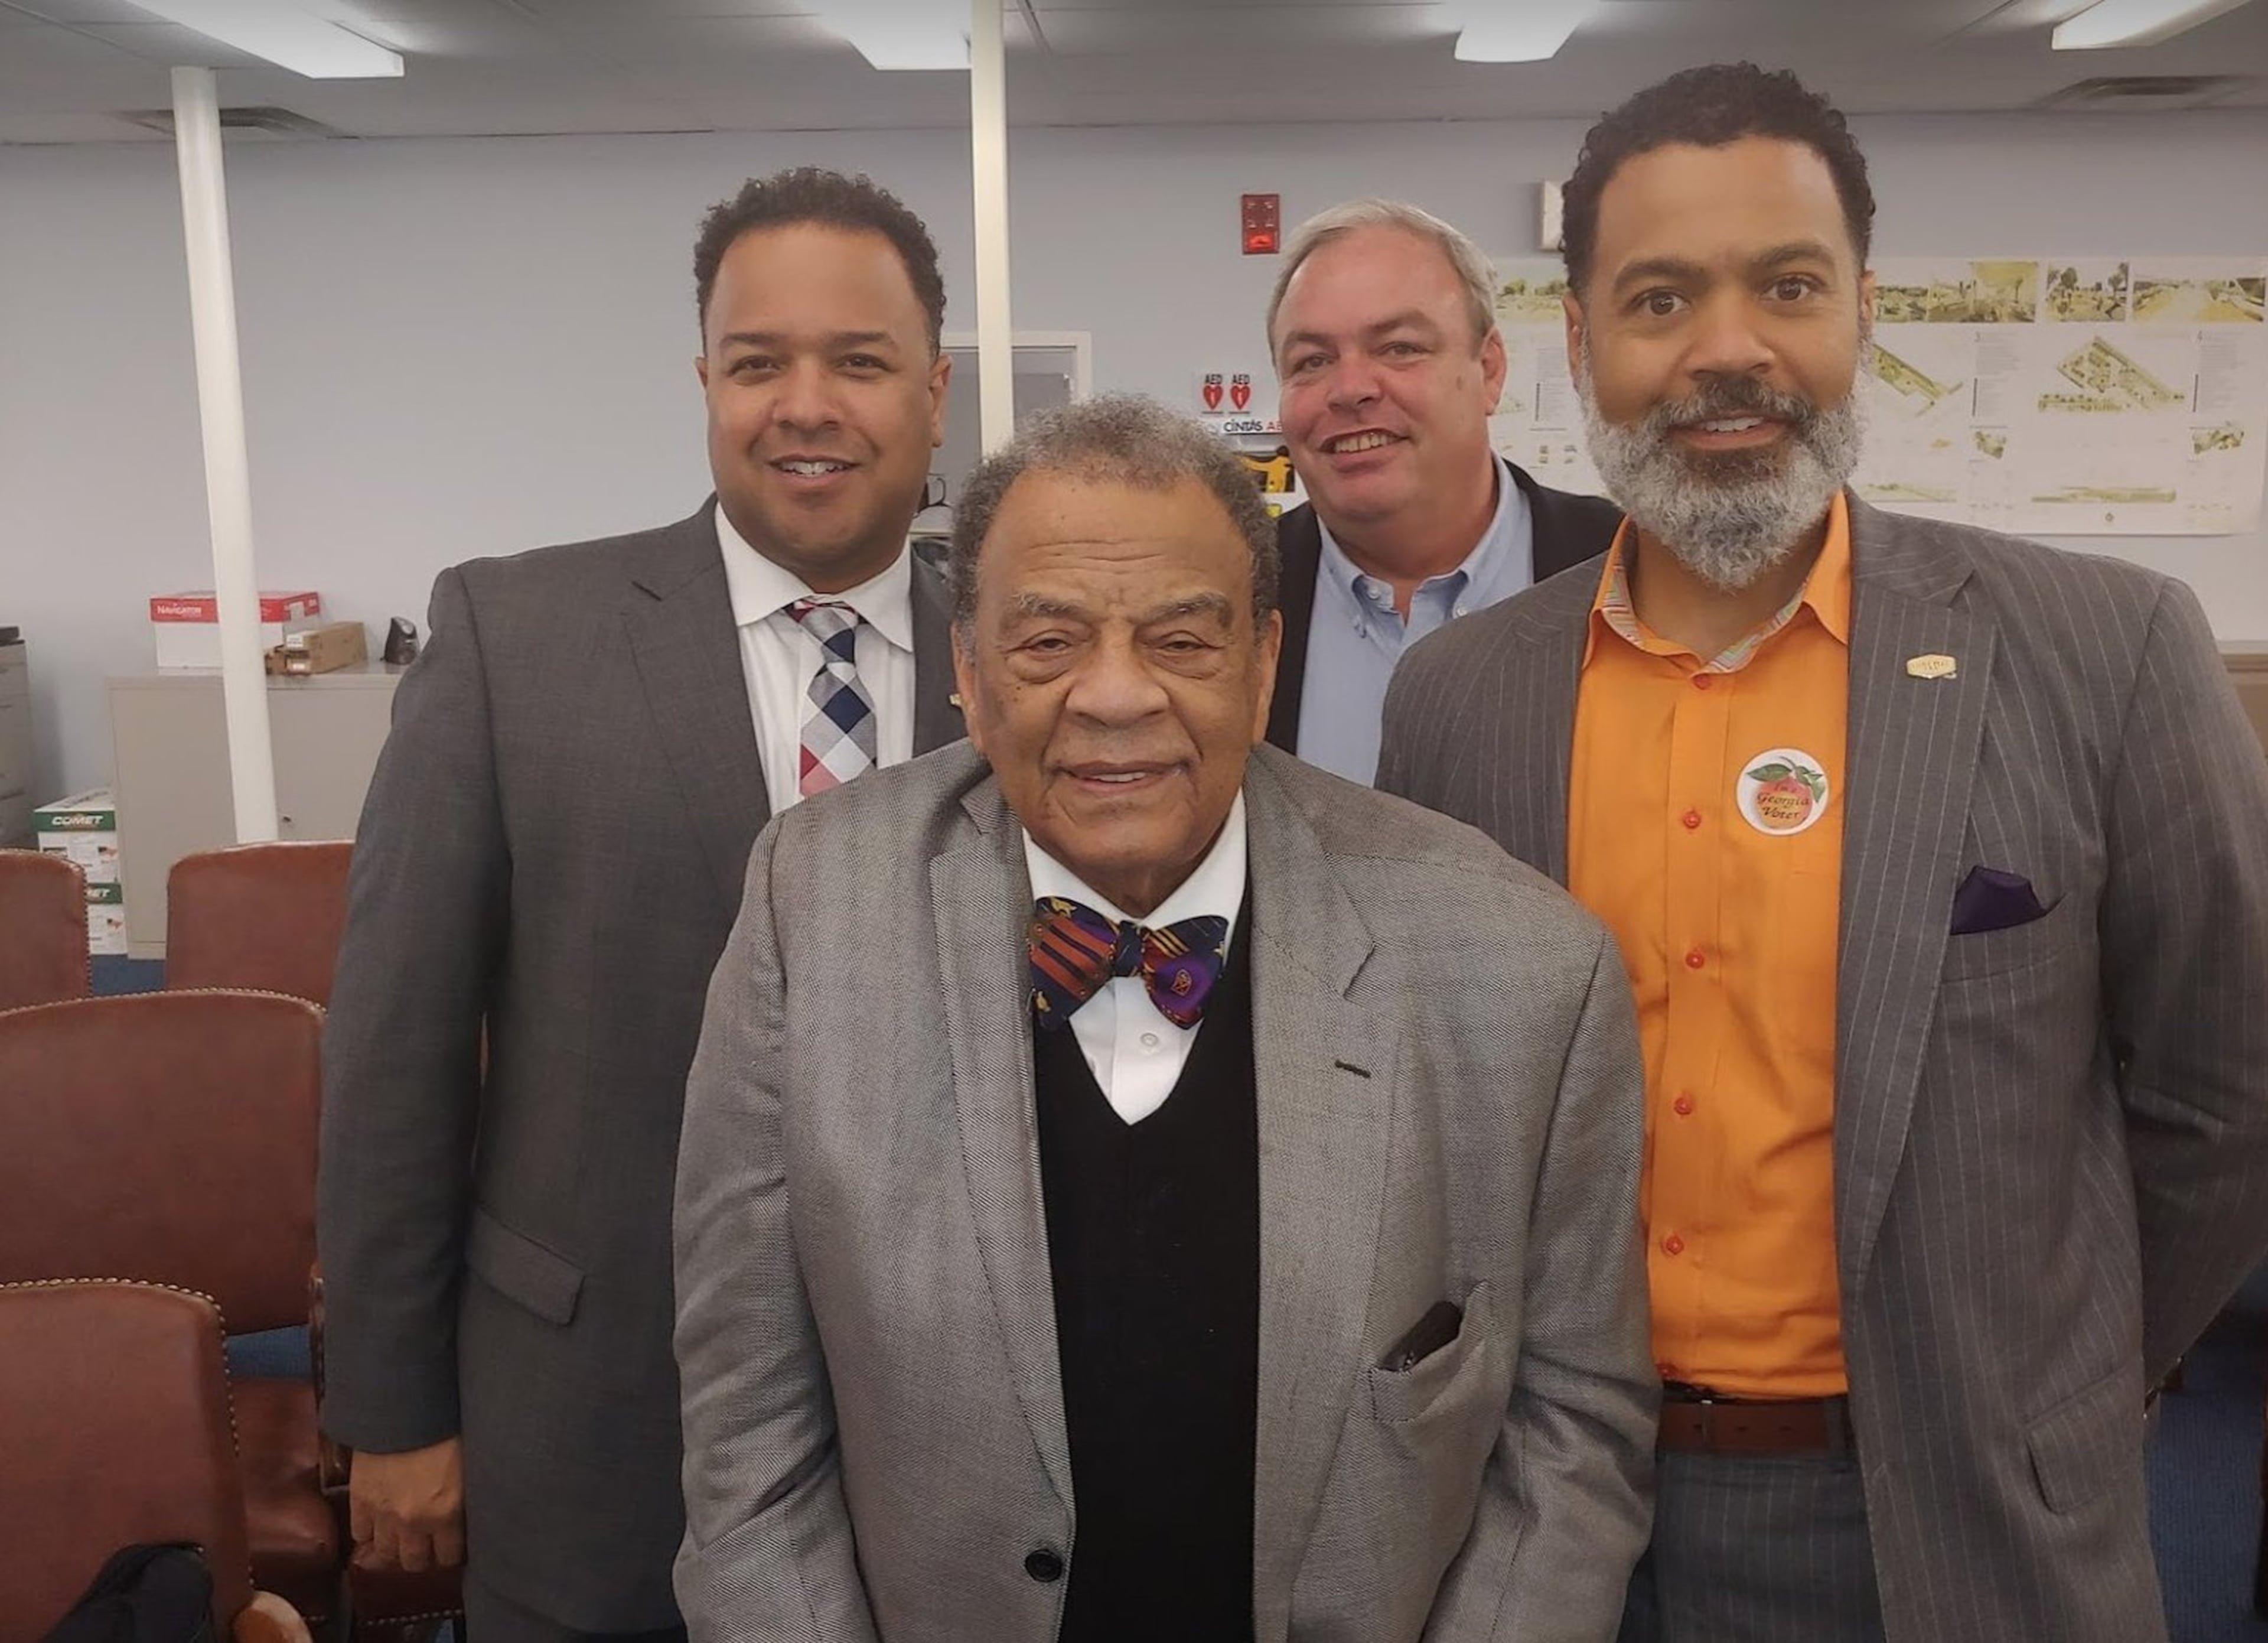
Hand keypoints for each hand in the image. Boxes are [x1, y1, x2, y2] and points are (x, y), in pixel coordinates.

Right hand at [348, 1436, 464, 1572]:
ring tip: (401, 1538)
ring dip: (394, 1548)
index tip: (453, 1546)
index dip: (451, 1553)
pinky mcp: (360, 1500)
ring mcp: (383, 1513)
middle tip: (427, 1545)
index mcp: (447, 1512)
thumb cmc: (447, 1426)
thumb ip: (465, 1494)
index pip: (449, 1555)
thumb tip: (470, 1510)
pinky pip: (359, 1534)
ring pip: (385, 1554)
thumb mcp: (469, 1463)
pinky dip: (368, 1533)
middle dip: (423, 1557)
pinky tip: (377, 1526)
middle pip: (415, 1562)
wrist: (404, 1405)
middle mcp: (414, 1521)